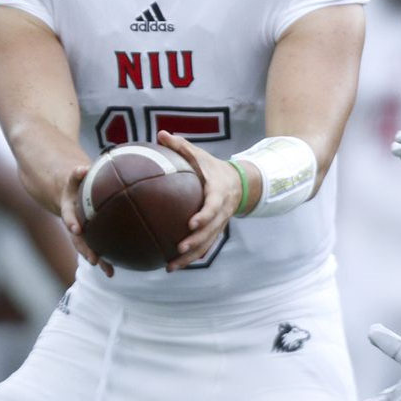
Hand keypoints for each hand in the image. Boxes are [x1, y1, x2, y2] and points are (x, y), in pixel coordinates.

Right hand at [61, 164, 113, 277]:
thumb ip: (77, 174)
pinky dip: (104, 259)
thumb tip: (83, 169)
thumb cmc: (77, 182)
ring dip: (97, 258)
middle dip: (86, 249)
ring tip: (108, 271)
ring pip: (87, 247)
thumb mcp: (74, 177)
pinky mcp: (88, 236)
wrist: (66, 193)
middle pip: (79, 238)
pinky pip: (95, 248)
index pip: (70, 215)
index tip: (76, 229)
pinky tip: (113, 271)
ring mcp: (81, 230)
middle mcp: (74, 221)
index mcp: (70, 207)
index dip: (73, 221)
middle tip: (94, 260)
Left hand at [157, 130, 240, 270]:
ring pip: (207, 243)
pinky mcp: (215, 230)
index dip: (204, 216)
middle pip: (211, 230)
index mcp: (218, 192)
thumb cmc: (212, 167)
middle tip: (179, 248)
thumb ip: (181, 146)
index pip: (213, 206)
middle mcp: (221, 211)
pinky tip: (175, 265)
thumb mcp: (200, 155)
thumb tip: (161, 134)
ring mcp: (220, 223)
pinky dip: (191, 257)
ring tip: (170, 267)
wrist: (239, 183)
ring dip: (190, 256)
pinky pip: (205, 246)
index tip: (191, 224)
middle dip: (196, 242)